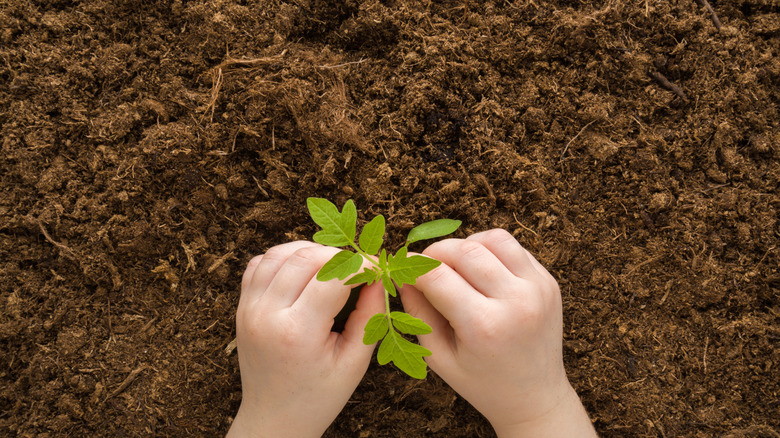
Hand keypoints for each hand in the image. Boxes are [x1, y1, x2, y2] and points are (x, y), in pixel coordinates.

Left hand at [228, 241, 384, 437]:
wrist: (273, 419)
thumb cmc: (318, 396)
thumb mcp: (354, 363)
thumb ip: (370, 316)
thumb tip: (379, 276)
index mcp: (297, 333)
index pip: (333, 277)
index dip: (361, 265)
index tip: (377, 269)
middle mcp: (267, 315)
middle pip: (305, 257)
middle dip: (339, 255)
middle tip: (357, 269)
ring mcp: (249, 309)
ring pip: (280, 253)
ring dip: (310, 252)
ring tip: (332, 268)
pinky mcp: (242, 306)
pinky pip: (259, 263)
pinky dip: (284, 259)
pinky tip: (303, 273)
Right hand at [400, 229, 595, 436]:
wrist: (535, 397)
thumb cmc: (481, 382)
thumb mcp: (438, 357)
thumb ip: (417, 313)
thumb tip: (401, 274)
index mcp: (484, 327)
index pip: (437, 276)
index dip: (412, 266)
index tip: (401, 267)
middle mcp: (516, 302)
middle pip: (465, 250)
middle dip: (436, 252)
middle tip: (425, 267)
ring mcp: (538, 289)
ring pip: (493, 238)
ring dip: (466, 245)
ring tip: (455, 266)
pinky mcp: (548, 282)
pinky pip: (513, 247)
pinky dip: (490, 251)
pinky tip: (480, 272)